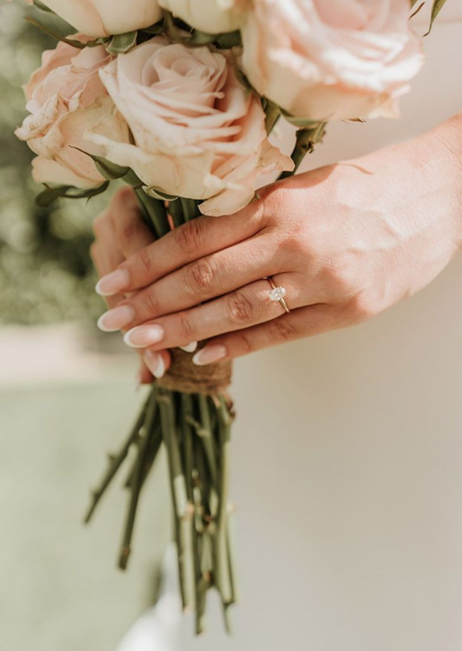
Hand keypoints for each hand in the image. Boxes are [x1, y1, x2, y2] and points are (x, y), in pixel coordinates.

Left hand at [95, 115, 461, 369]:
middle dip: (152, 302)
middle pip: (204, 277)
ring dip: (183, 328)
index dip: (148, 264)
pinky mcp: (346, 309)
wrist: (434, 196)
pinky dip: (237, 344)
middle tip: (113, 320)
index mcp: (277, 203)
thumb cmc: (362, 189)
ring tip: (144, 342)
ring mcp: (320, 278)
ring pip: (235, 309)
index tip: (115, 283)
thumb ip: (252, 216)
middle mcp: (292, 240)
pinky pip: (280, 332)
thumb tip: (196, 246)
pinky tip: (202, 353)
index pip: (194, 238)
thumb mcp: (302, 187)